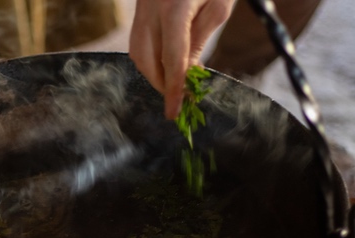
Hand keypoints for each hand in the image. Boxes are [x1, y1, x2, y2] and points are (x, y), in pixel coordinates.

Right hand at [129, 0, 233, 118]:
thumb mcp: (217, 7)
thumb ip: (200, 41)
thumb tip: (187, 74)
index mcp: (175, 9)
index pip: (173, 60)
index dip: (173, 89)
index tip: (175, 111)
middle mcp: (151, 10)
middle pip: (147, 60)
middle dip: (160, 84)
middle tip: (177, 99)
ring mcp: (141, 8)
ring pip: (137, 52)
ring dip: (152, 73)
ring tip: (170, 84)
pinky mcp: (139, 7)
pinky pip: (137, 40)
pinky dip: (148, 58)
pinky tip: (162, 64)